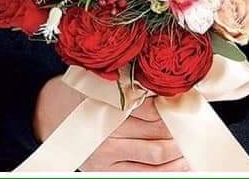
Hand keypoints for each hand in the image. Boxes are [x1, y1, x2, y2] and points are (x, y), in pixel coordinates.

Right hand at [32, 75, 189, 171]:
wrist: (51, 114)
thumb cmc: (83, 92)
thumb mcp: (100, 80)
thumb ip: (129, 81)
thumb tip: (167, 85)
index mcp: (106, 106)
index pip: (150, 109)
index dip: (173, 107)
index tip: (189, 102)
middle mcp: (107, 135)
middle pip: (157, 134)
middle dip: (180, 130)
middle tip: (197, 123)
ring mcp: (107, 157)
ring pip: (156, 157)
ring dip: (179, 151)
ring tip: (193, 143)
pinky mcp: (106, 173)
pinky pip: (145, 175)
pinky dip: (168, 171)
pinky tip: (182, 164)